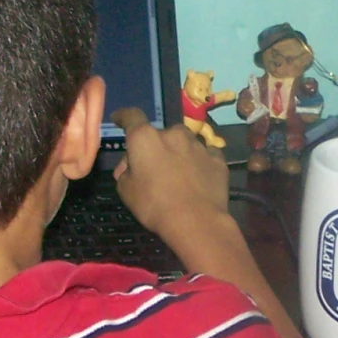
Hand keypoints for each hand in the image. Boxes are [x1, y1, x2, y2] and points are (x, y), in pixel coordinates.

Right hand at [109, 107, 231, 243]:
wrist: (196, 221)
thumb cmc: (154, 205)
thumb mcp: (126, 191)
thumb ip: (124, 172)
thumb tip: (129, 166)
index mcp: (146, 138)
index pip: (132, 117)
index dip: (124, 116)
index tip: (119, 119)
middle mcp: (174, 134)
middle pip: (160, 134)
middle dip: (154, 147)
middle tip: (151, 168)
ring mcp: (198, 145)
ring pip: (184, 143)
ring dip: (178, 153)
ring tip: (177, 174)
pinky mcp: (217, 159)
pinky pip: (204, 156)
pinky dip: (199, 163)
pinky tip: (197, 177)